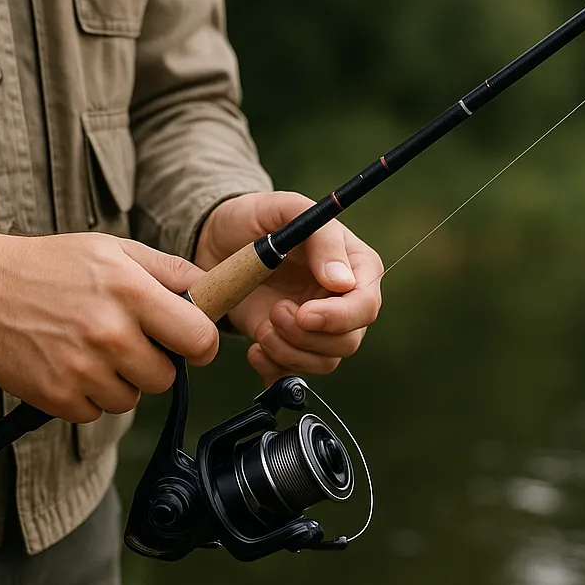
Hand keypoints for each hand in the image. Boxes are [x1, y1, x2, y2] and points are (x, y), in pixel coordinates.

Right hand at [0, 227, 217, 421]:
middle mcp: (110, 334)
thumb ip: (169, 269)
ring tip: (92, 349)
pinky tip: (70, 364)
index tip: (188, 342)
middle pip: (166, 378)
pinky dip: (88, 396)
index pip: (200, 339)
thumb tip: (213, 288)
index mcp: (132, 293)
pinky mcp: (58, 397)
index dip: (200, 344)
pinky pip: (96, 414)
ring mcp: (82, 370)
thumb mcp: (114, 250)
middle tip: (126, 340)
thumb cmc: (52, 265)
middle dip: (154, 363)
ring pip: (131, 399)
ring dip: (119, 381)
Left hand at [194, 192, 382, 382]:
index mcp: (355, 267)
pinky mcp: (290, 346)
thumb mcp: (286, 209)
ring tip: (262, 326)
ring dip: (288, 352)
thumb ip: (322, 238)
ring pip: (324, 363)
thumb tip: (342, 282)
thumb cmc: (256, 219)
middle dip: (306, 336)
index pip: (366, 305)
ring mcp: (317, 328)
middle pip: (347, 341)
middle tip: (274, 313)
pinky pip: (294, 374)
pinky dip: (274, 369)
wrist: (218, 243)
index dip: (339, 317)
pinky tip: (255, 348)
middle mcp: (342, 302)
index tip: (304, 314)